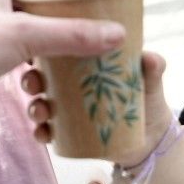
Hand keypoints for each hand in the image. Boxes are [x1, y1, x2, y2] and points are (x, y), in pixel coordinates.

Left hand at [0, 0, 123, 129]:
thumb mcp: (24, 36)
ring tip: (56, 82)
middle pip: (31, 19)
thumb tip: (118, 34)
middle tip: (80, 57)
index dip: (59, 2)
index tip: (84, 21)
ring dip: (38, 65)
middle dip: (54, 39)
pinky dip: (20, 81)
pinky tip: (33, 97)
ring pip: (17, 48)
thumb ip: (71, 35)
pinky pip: (2, 70)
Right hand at [23, 50, 173, 164]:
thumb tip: (149, 59)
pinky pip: (48, 132)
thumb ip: (152, 67)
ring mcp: (66, 109)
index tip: (36, 49)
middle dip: (31, 79)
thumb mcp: (150, 79)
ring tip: (41, 111)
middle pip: (41, 78)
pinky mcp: (68, 132)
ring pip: (41, 104)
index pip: (56, 51)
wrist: (152, 135)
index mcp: (81, 64)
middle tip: (33, 83)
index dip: (41, 48)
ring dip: (34, 107)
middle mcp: (68, 85)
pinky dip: (42, 133)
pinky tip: (44, 133)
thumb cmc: (147, 96)